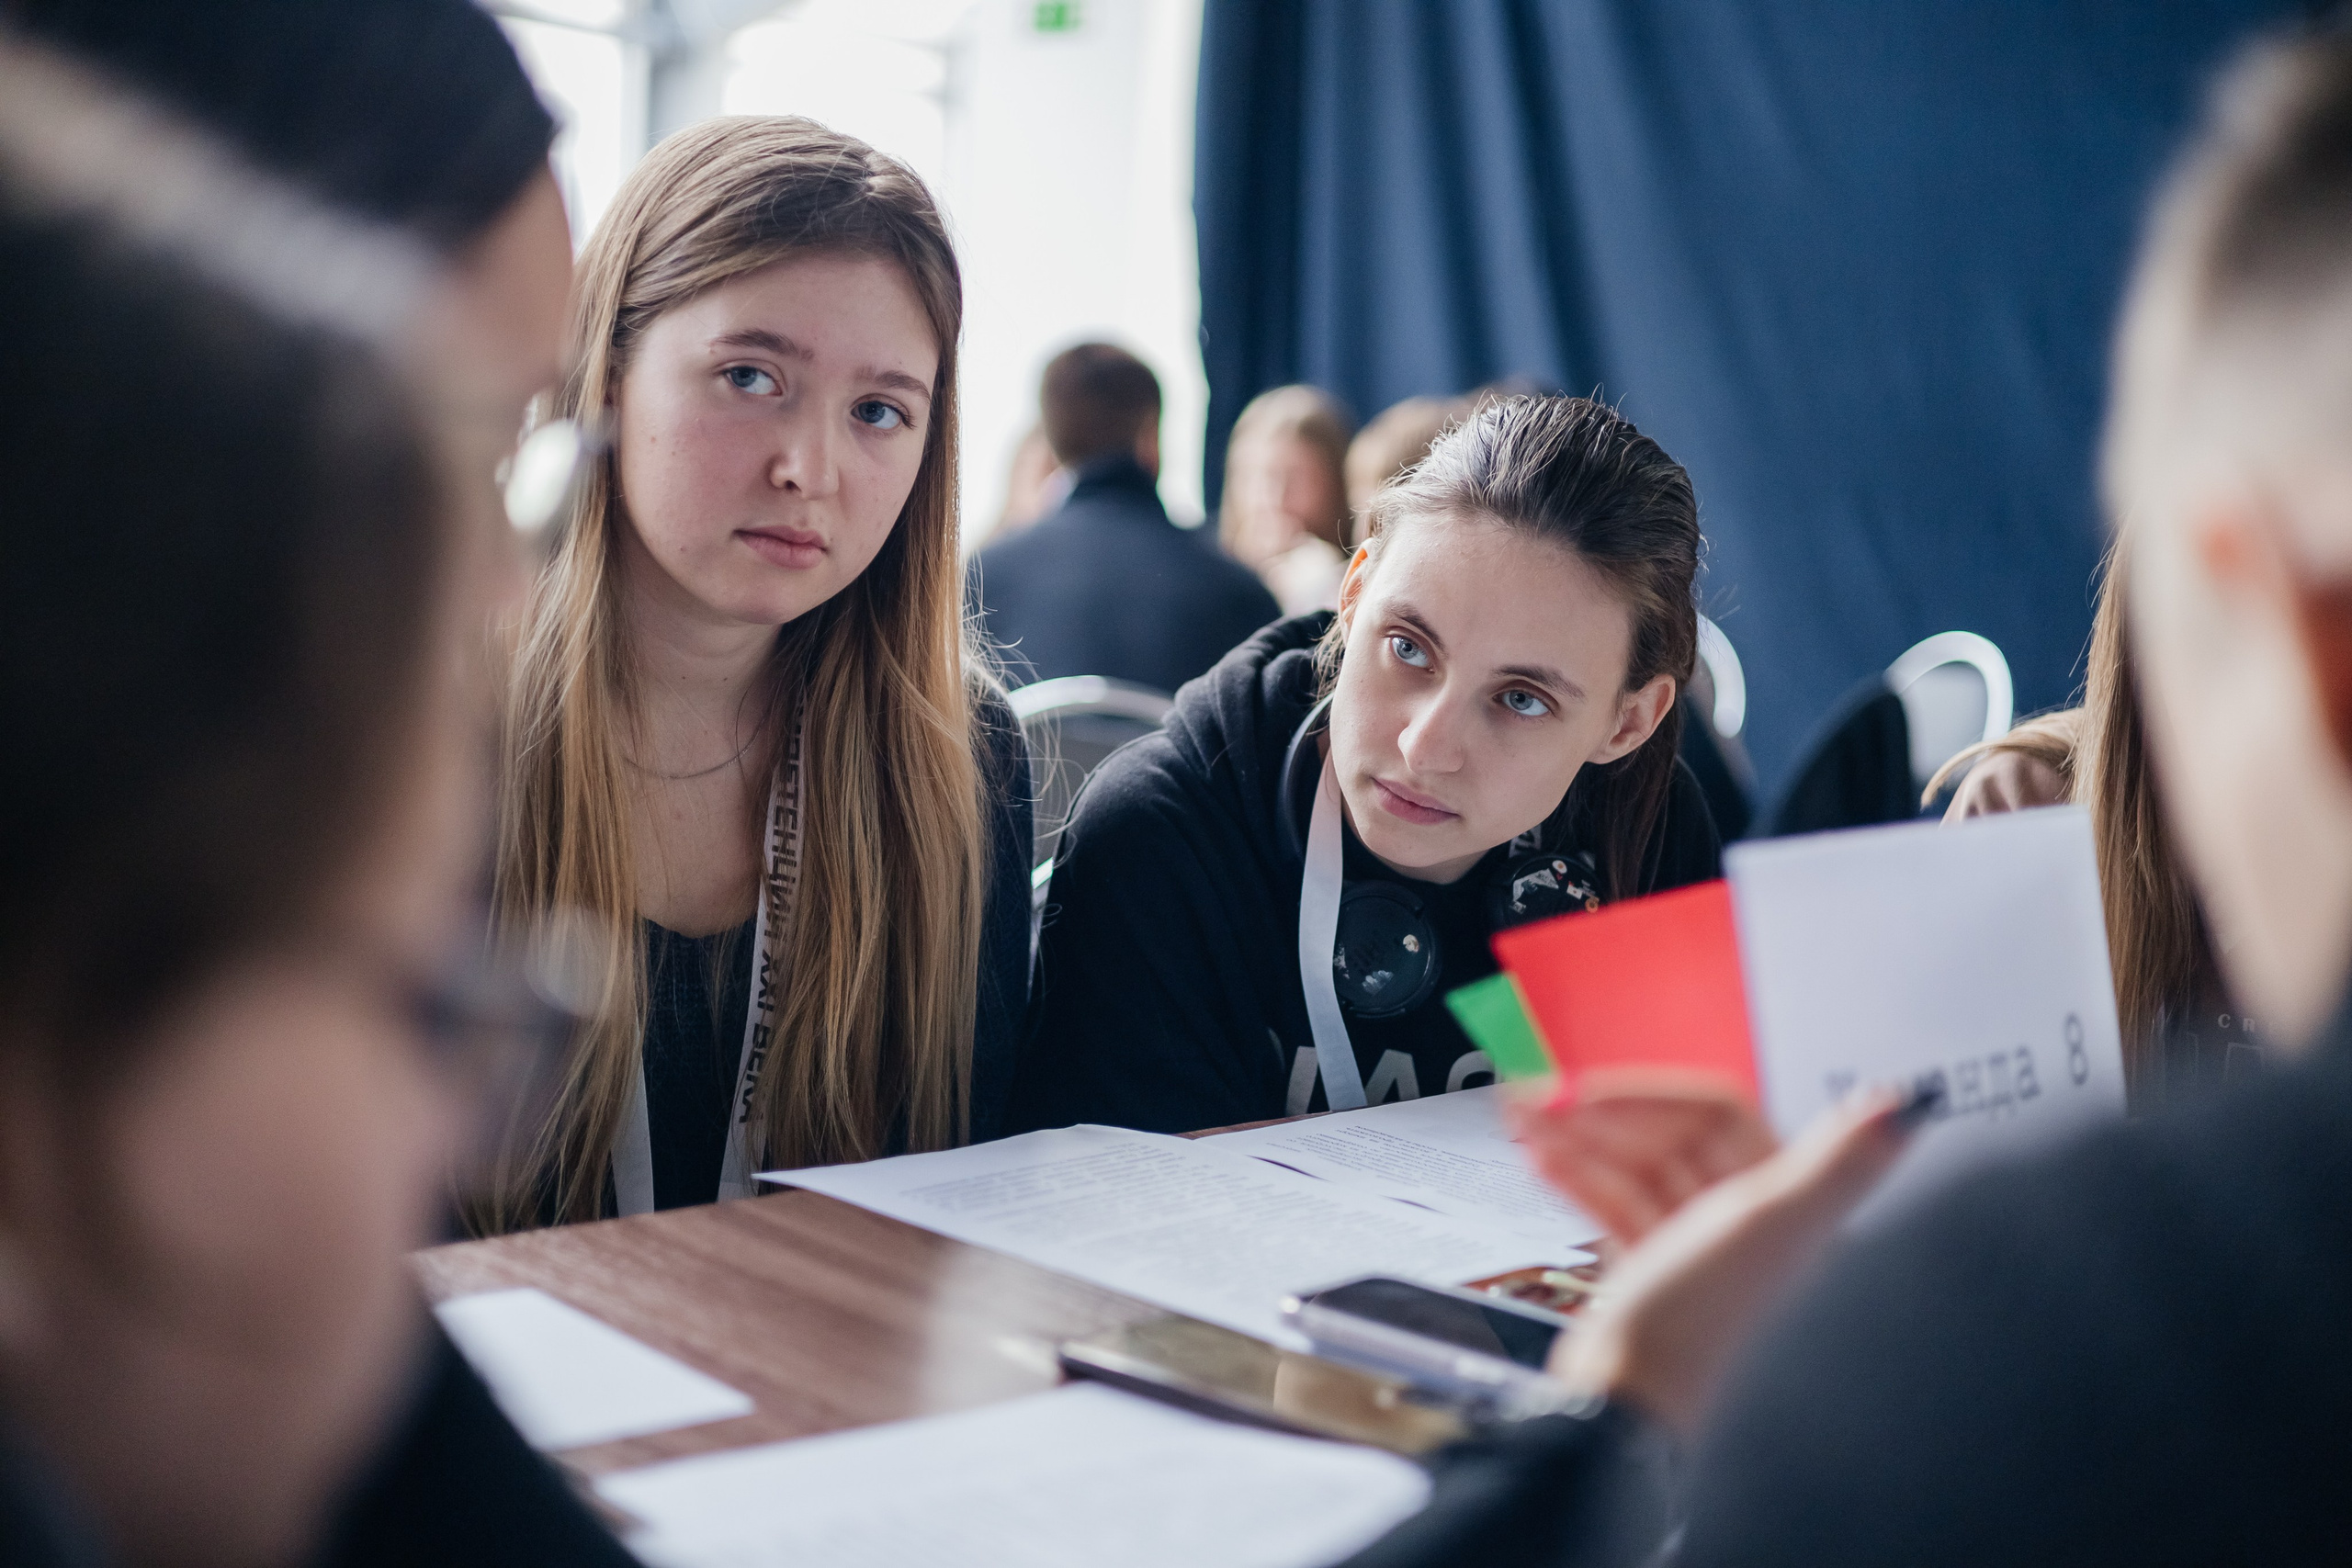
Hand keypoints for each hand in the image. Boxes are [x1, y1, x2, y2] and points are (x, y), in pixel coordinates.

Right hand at [1546, 1089, 1913, 1436]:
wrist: (1627, 1408)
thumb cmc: (1697, 1327)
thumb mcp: (1769, 1227)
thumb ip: (1837, 1163)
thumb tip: (1901, 1105)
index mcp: (1786, 1206)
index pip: (1714, 1115)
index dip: (1649, 1097)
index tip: (1591, 1094)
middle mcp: (1748, 1224)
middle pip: (1668, 1136)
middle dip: (1601, 1115)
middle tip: (1541, 1100)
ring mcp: (1696, 1247)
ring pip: (1635, 1166)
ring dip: (1577, 1139)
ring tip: (1522, 1121)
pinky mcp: (1653, 1271)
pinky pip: (1615, 1203)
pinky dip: (1577, 1176)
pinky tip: (1541, 1159)